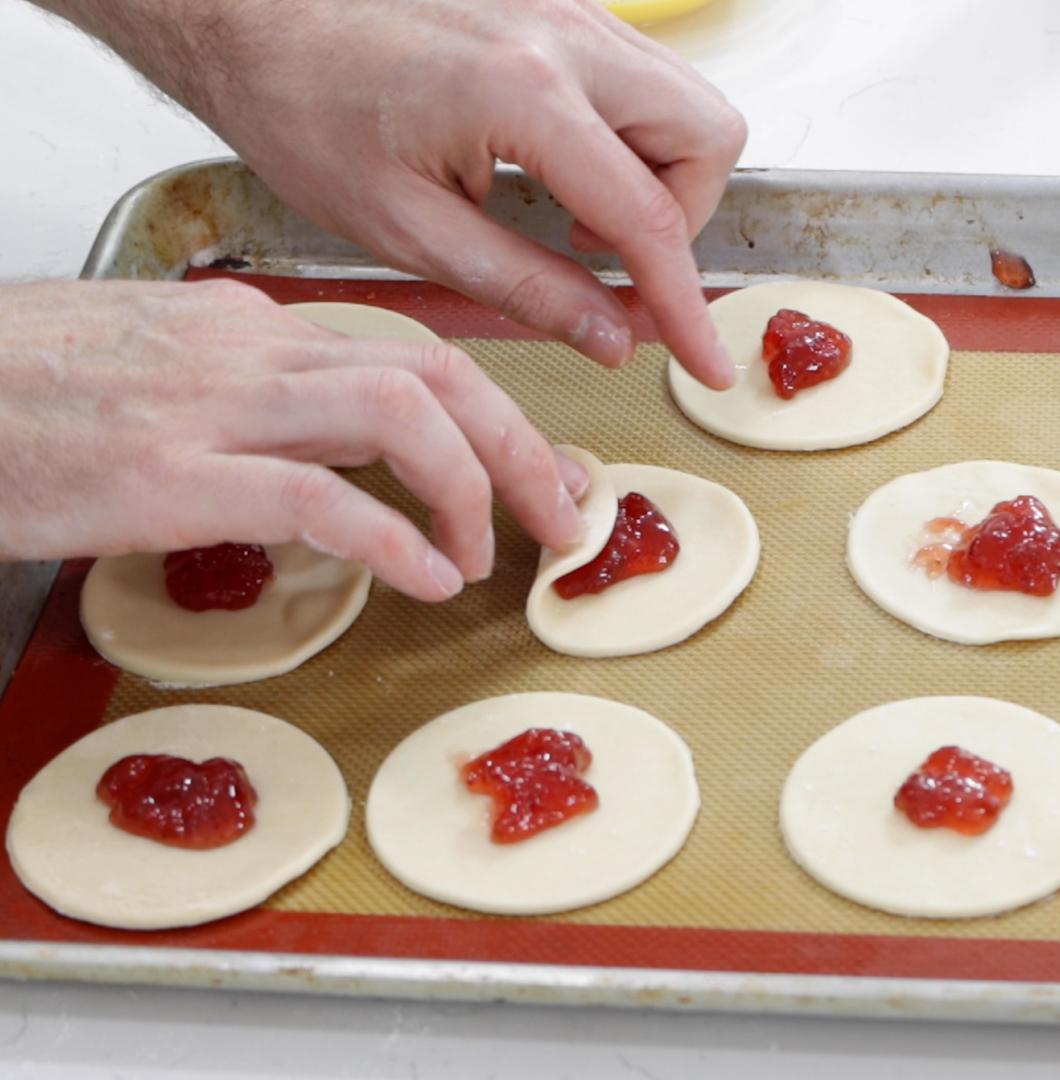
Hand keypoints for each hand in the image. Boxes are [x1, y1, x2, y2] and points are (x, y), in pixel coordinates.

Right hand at [0, 279, 587, 600]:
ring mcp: (211, 406)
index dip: (498, 412)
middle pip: (434, 374)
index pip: (410, 351)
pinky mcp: (171, 474)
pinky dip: (392, 539)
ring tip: (488, 556)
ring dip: (472, 488)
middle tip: (563, 516)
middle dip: (522, 446)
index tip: (546, 466)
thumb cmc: (18, 394)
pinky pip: (319, 496)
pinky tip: (423, 579)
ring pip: (401, 414)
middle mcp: (248, 350)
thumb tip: (330, 455)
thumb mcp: (152, 372)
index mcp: (249, 327)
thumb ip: (249, 401)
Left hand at [38, 0, 745, 383]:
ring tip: (576, 213)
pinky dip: (629, 134)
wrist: (252, 15)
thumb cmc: (304, 106)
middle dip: (684, 213)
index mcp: (525, 97)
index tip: (706, 359)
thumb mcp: (407, 228)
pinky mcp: (560, 6)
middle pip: (709, 135)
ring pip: (687, 101)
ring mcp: (570, 10)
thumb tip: (611, 336)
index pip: (649, 218)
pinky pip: (641, 77)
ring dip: (659, 173)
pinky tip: (558, 166)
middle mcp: (566, 38)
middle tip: (614, 257)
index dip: (683, 304)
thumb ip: (526, 287)